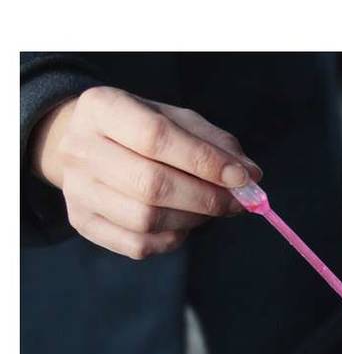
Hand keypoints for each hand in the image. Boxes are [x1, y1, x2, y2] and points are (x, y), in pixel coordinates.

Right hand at [30, 86, 262, 258]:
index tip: (242, 178)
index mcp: (102, 108)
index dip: (204, 162)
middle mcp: (80, 149)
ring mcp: (77, 190)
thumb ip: (215, 144)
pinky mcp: (83, 223)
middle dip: (206, 198)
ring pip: (146, 219)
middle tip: (236, 202)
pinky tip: (183, 223)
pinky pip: (139, 245)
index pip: (156, 137)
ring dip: (193, 219)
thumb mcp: (176, 120)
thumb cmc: (140, 130)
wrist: (84, 146)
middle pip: (151, 184)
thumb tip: (251, 176)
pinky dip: (172, 238)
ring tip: (210, 209)